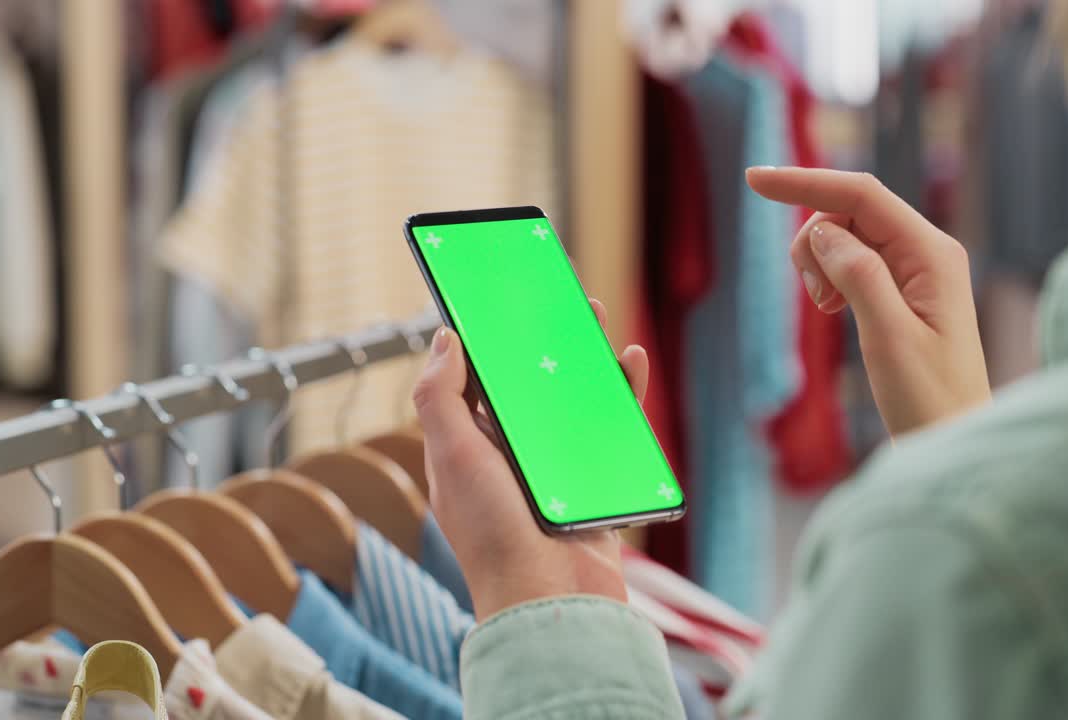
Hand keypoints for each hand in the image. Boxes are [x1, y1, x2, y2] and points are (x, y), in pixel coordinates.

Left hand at [412, 299, 649, 619]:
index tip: (494, 297)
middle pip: (529, 380)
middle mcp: (511, 453)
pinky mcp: (597, 477)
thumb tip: (444, 338)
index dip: (484, 338)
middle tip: (552, 293)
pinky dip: (623, 391)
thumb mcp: (452, 457)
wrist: (552, 599)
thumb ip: (439, 397)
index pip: (474, 379)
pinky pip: (613, 425)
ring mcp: (557, 465)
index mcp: (470, 446)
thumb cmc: (494, 535)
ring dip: (582, 353)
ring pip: (573, 395)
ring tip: (591, 312)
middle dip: (540, 336)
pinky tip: (628, 360)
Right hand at [746, 167, 990, 435]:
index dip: (806, 182)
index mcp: (932, 254)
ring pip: (845, 235)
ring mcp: (915, 270)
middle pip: (849, 211)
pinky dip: (828, 277)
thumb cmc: (929, 400)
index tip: (753, 180)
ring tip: (827, 309)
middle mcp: (927, 252)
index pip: (860, 194)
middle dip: (814, 240)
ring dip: (819, 263)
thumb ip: (859, 276)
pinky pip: (851, 261)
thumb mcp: (889, 339)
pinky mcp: (901, 291)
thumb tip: (822, 230)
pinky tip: (832, 309)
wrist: (951, 440)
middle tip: (816, 298)